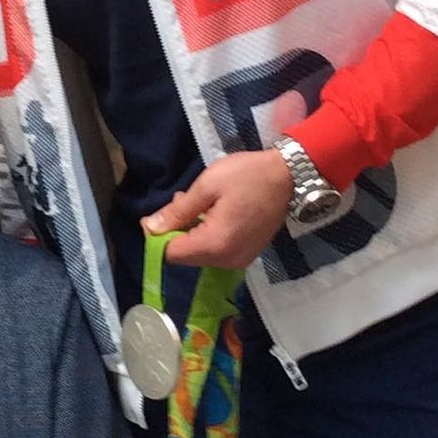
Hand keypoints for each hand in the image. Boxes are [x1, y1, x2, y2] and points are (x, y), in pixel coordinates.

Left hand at [141, 150, 292, 268]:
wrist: (288, 177)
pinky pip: (216, 251)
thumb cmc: (246, 176)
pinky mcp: (247, 253)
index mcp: (216, 245)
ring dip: (190, 231)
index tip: (157, 214)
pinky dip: (206, 234)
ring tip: (197, 201)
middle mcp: (228, 260)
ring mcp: (240, 259)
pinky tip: (210, 211)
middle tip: (182, 200)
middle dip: (175, 231)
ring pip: (200, 254)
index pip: (172, 254)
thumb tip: (150, 228)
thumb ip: (178, 211)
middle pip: (185, 256)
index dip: (158, 236)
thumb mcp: (206, 187)